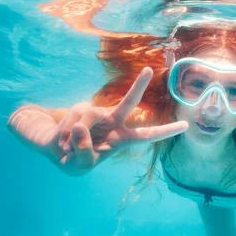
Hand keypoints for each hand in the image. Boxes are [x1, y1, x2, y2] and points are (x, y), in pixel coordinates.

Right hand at [51, 67, 187, 173]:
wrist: (51, 147)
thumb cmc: (72, 159)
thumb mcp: (80, 165)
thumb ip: (84, 152)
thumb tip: (82, 127)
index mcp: (121, 140)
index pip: (146, 136)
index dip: (164, 132)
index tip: (185, 126)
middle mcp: (112, 122)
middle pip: (128, 103)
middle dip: (138, 86)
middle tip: (149, 70)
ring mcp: (96, 113)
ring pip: (89, 118)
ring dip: (75, 138)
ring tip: (67, 149)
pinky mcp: (79, 108)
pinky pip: (73, 122)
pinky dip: (65, 136)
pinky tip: (61, 141)